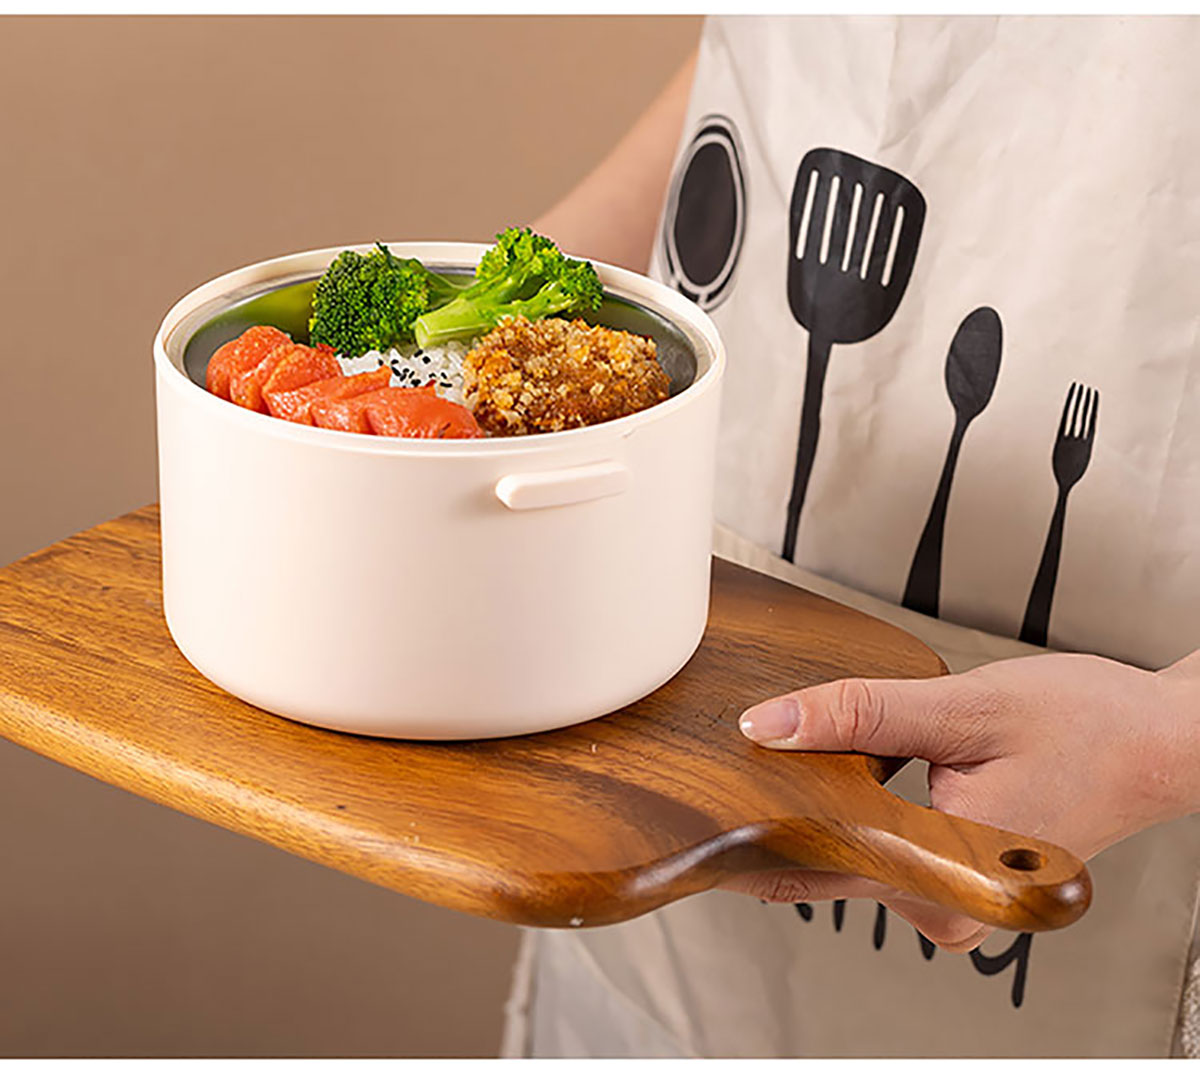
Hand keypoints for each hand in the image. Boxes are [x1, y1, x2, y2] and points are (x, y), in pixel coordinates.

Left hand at [732, 650, 1199, 950]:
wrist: (1160, 742)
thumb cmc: (1086, 727)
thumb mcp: (959, 706)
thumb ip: (858, 715)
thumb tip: (769, 727)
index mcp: (942, 876)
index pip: (810, 863)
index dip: (747, 833)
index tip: (696, 817)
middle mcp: (943, 906)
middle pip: (825, 859)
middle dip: (782, 809)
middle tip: (750, 751)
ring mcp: (949, 897)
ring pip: (852, 853)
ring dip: (824, 806)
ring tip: (801, 751)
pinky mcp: (956, 877)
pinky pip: (881, 848)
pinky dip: (859, 810)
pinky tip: (852, 771)